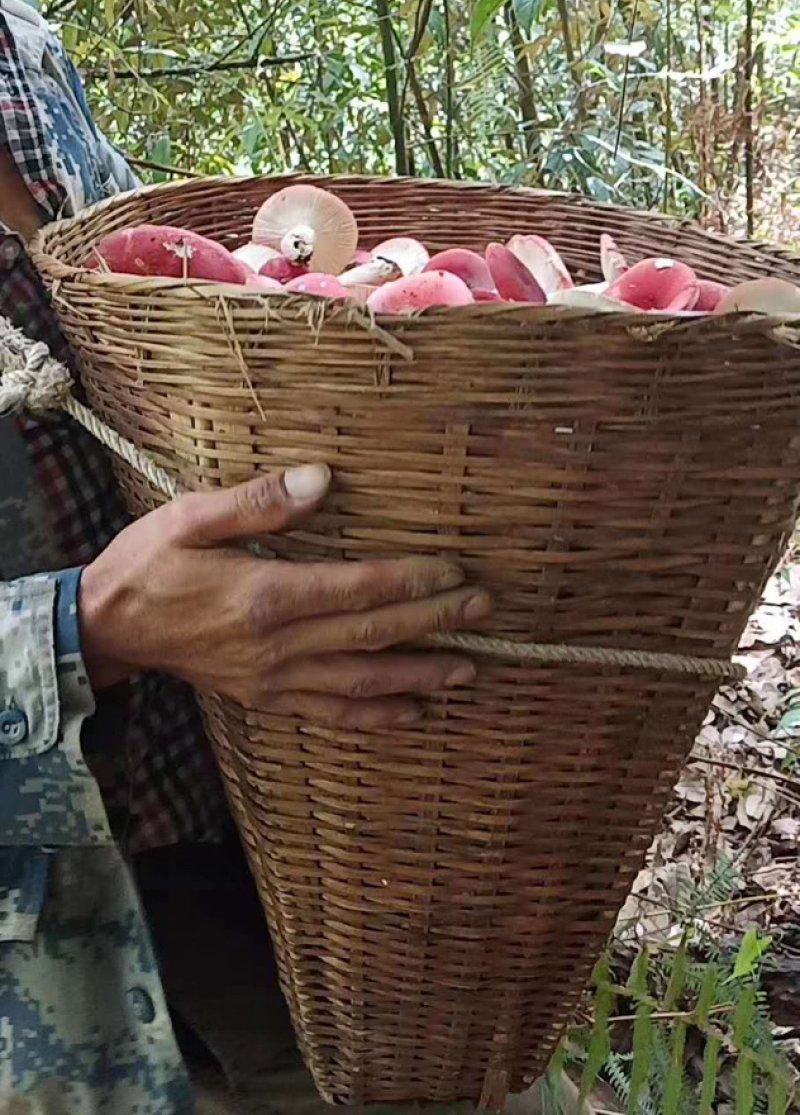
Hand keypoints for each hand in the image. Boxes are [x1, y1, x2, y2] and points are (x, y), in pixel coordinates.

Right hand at [78, 463, 490, 729]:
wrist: (105, 628)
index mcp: (264, 596)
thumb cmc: (148, 563)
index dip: (411, 582)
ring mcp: (272, 679)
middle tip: (484, 609)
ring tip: (467, 668)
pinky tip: (412, 713)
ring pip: (361, 683)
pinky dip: (376, 717)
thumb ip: (259, 500)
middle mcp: (276, 646)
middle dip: (433, 622)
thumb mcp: (191, 516)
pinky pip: (331, 714)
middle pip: (371, 634)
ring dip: (418, 676)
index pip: (357, 589)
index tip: (456, 572)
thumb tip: (323, 477)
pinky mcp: (265, 698)